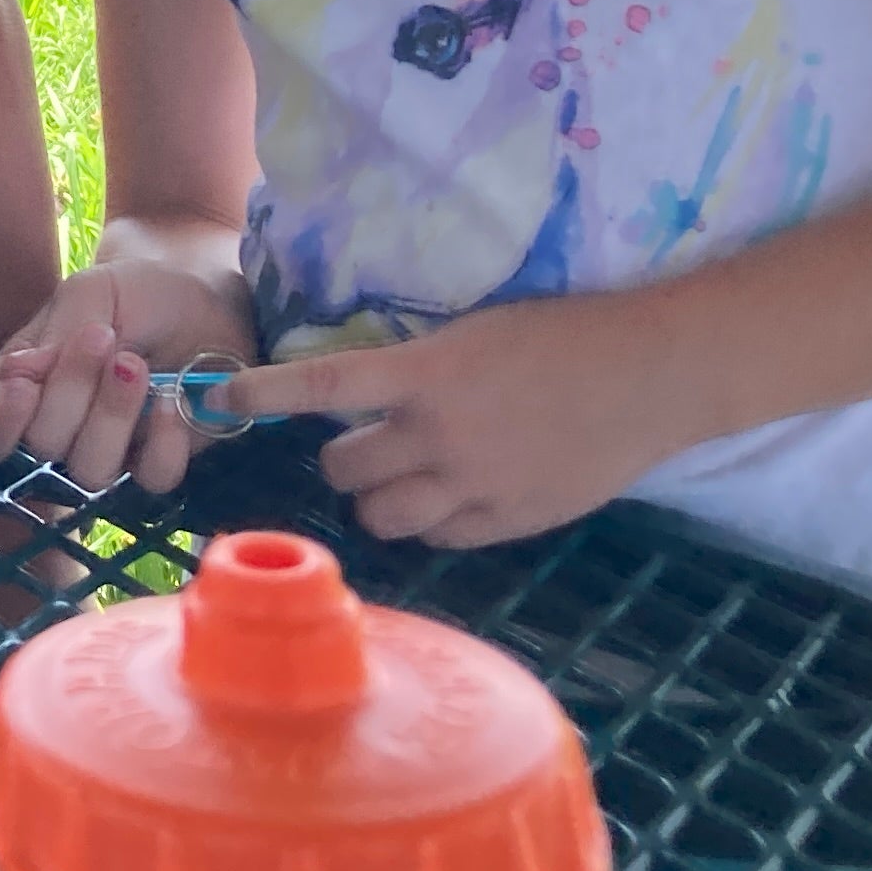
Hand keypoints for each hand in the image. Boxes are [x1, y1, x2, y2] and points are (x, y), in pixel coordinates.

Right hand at [0, 262, 254, 492]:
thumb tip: (15, 373)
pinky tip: (171, 399)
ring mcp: (110, 451)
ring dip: (112, 413)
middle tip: (100, 336)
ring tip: (135, 364)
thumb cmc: (134, 293)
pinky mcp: (158, 461)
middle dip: (70, 390)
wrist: (202, 297)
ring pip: (91, 470)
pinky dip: (162, 440)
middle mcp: (61, 428)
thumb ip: (54, 331)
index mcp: (25, 388)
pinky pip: (152, 478)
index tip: (23, 387)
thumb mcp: (90, 293)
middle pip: (43, 445)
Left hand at [226, 291, 677, 546]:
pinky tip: (450, 497)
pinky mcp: (511, 521)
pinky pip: (441, 537)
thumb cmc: (562, 335)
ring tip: (399, 478)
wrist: (649, 374)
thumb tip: (365, 392)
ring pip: (385, 517)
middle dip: (343, 460)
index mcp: (426, 376)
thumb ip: (417, 370)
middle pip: (345, 470)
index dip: (267, 395)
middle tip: (362, 445)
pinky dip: (433, 521)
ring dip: (378, 498)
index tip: (222, 398)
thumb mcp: (474, 333)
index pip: (324, 386)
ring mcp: (476, 485)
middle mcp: (440, 436)